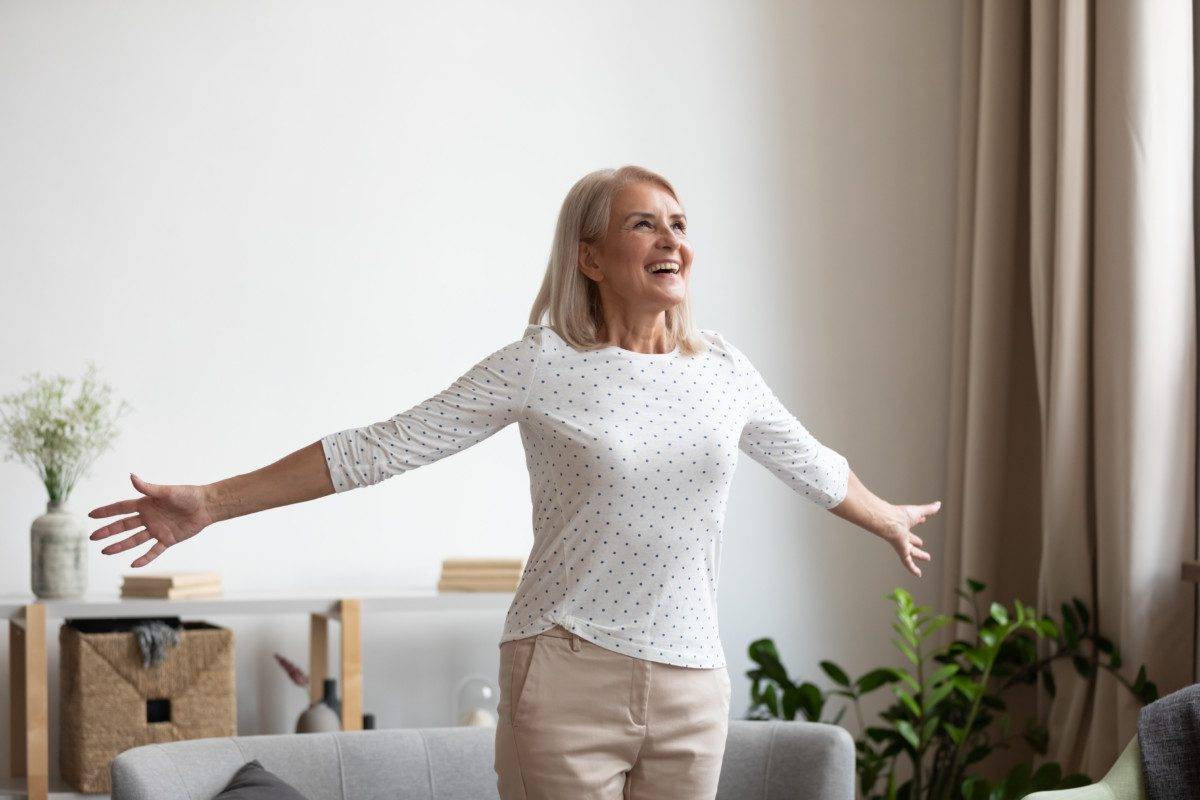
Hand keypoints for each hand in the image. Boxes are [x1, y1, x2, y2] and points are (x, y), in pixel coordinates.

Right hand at [88, 474, 215, 567]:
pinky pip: (153, 551)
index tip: (91, 515)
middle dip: (108, 531)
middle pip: (124, 526)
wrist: (207, 506)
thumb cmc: (188, 495)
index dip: (106, 512)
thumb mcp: (167, 492)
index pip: (121, 508)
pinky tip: (133, 564)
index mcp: (146, 504)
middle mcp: (149, 517)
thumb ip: (148, 488)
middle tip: (93, 537)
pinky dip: (144, 558)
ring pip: (134, 540)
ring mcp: (157, 529)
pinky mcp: (168, 540)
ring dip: (120, 546)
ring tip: (105, 551)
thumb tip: (131, 476)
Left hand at [880, 500, 939, 577]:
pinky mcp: (901, 552)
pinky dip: (913, 569)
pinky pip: (907, 562)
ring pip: (911, 552)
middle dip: (916, 541)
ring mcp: (901, 544)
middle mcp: (902, 535)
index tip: (922, 520)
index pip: (912, 522)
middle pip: (910, 539)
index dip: (918, 520)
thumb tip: (938, 504)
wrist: (889, 522)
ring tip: (927, 558)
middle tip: (921, 543)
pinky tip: (918, 575)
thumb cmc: (900, 515)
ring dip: (919, 555)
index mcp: (905, 524)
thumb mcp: (918, 512)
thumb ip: (929, 509)